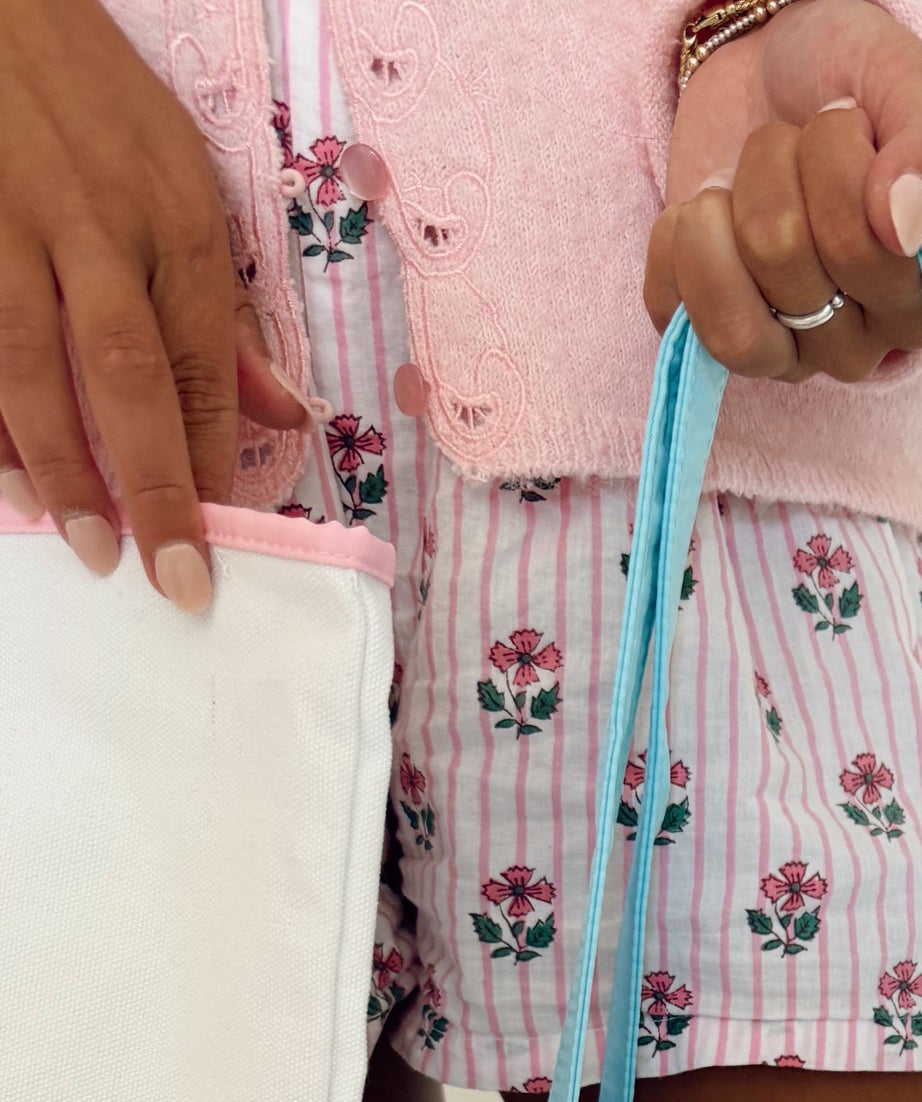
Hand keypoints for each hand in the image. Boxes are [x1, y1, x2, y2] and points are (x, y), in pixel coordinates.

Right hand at [0, 0, 313, 606]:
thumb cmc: (90, 97)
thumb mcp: (180, 174)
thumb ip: (222, 304)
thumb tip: (286, 415)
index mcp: (172, 213)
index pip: (200, 359)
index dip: (208, 459)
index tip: (217, 541)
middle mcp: (93, 220)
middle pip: (126, 372)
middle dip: (151, 484)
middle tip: (168, 576)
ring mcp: (5, 220)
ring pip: (28, 360)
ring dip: (57, 463)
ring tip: (80, 542)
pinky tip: (3, 476)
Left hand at [645, 0, 921, 383]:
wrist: (775, 70)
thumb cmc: (850, 83)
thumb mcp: (907, 85)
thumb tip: (904, 227)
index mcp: (920, 301)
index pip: (863, 248)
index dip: (837, 160)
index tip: (848, 121)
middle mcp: (858, 348)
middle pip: (781, 254)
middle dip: (774, 164)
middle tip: (791, 145)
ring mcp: (785, 355)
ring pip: (730, 306)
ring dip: (719, 212)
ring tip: (741, 182)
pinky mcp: (711, 339)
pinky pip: (672, 315)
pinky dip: (673, 243)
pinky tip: (703, 210)